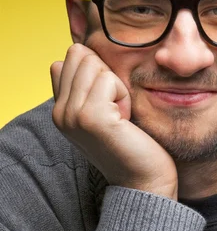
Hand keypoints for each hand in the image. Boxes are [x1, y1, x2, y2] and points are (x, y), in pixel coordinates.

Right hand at [50, 43, 177, 199]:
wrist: (144, 180)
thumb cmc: (132, 142)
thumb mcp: (103, 110)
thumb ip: (86, 84)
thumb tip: (78, 50)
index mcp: (59, 108)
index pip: (67, 58)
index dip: (97, 72)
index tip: (108, 104)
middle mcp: (59, 112)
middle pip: (80, 55)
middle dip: (107, 76)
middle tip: (116, 110)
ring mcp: (71, 115)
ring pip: (94, 64)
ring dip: (116, 86)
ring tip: (120, 116)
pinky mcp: (90, 117)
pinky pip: (109, 80)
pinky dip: (123, 96)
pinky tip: (125, 121)